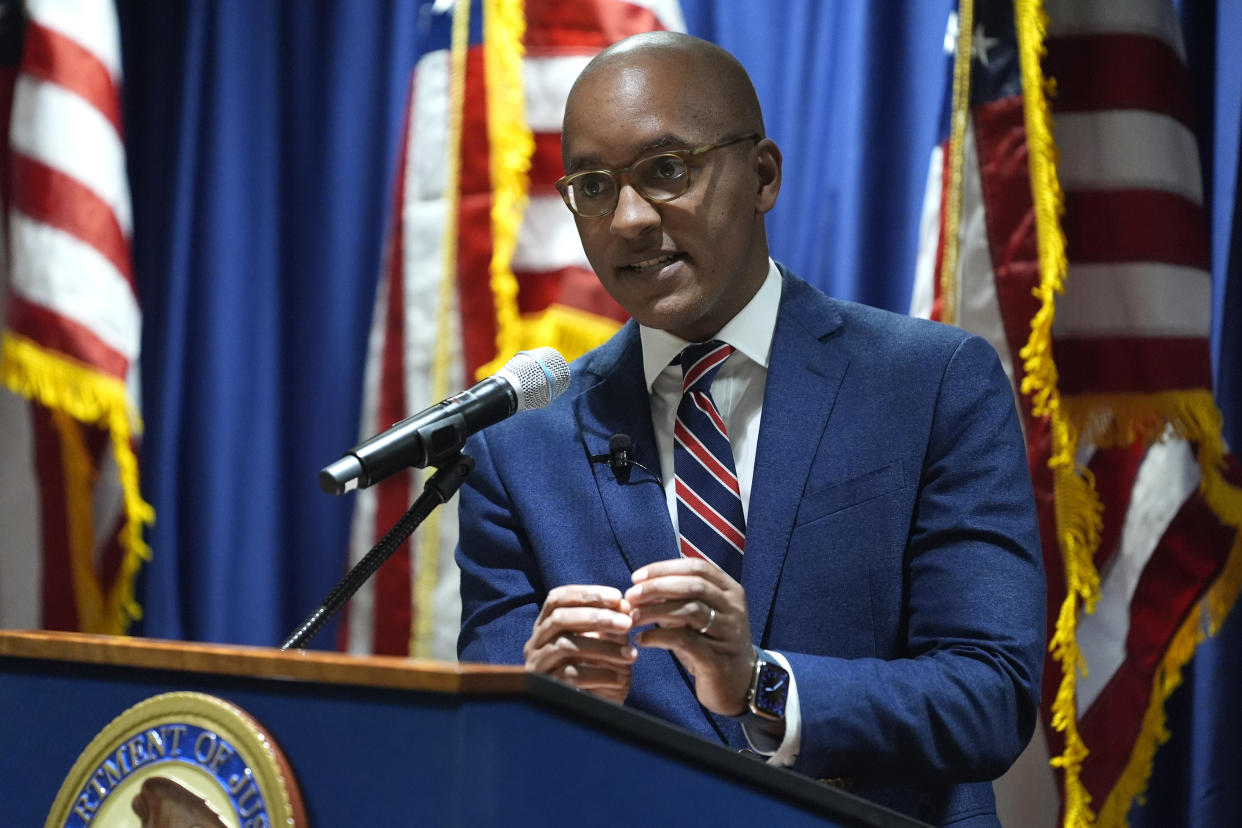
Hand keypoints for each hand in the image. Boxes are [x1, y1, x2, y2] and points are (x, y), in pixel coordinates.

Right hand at [524, 585, 636, 703]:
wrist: (590, 714)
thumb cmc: (598, 672)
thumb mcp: (606, 644)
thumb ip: (612, 624)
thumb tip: (623, 604)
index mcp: (546, 626)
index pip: (557, 598)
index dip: (586, 594)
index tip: (616, 596)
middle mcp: (535, 643)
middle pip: (559, 619)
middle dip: (596, 617)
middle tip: (627, 623)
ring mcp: (537, 665)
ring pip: (565, 646)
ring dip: (602, 647)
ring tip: (630, 654)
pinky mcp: (545, 688)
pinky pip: (570, 675)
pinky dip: (598, 674)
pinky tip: (620, 678)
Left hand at [624, 558, 753, 716]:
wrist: (740, 684)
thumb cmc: (712, 644)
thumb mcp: (699, 617)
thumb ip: (679, 599)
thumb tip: (642, 587)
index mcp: (730, 591)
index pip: (696, 567)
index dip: (664, 569)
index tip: (636, 578)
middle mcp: (733, 609)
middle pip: (693, 585)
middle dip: (657, 587)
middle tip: (631, 595)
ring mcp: (728, 634)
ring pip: (690, 610)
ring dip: (655, 611)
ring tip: (633, 617)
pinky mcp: (717, 659)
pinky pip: (685, 641)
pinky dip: (658, 637)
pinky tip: (642, 640)